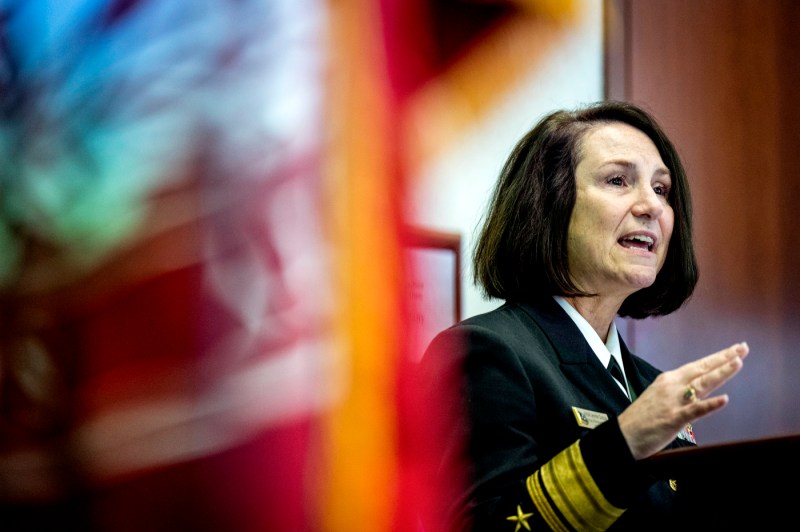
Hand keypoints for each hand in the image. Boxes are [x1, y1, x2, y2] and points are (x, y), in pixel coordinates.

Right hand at [617, 342, 748, 459]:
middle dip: (725, 358)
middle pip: (703, 369)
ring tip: (737, 363)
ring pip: (701, 384)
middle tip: (743, 348)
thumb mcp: (659, 397)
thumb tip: (695, 390)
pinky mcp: (673, 418)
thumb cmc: (641, 418)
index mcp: (668, 380)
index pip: (698, 365)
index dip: (718, 357)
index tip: (736, 350)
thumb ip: (678, 391)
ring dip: (720, 373)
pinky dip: (710, 405)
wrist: (622, 435)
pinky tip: (724, 399)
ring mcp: (673, 401)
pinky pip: (695, 410)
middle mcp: (672, 386)